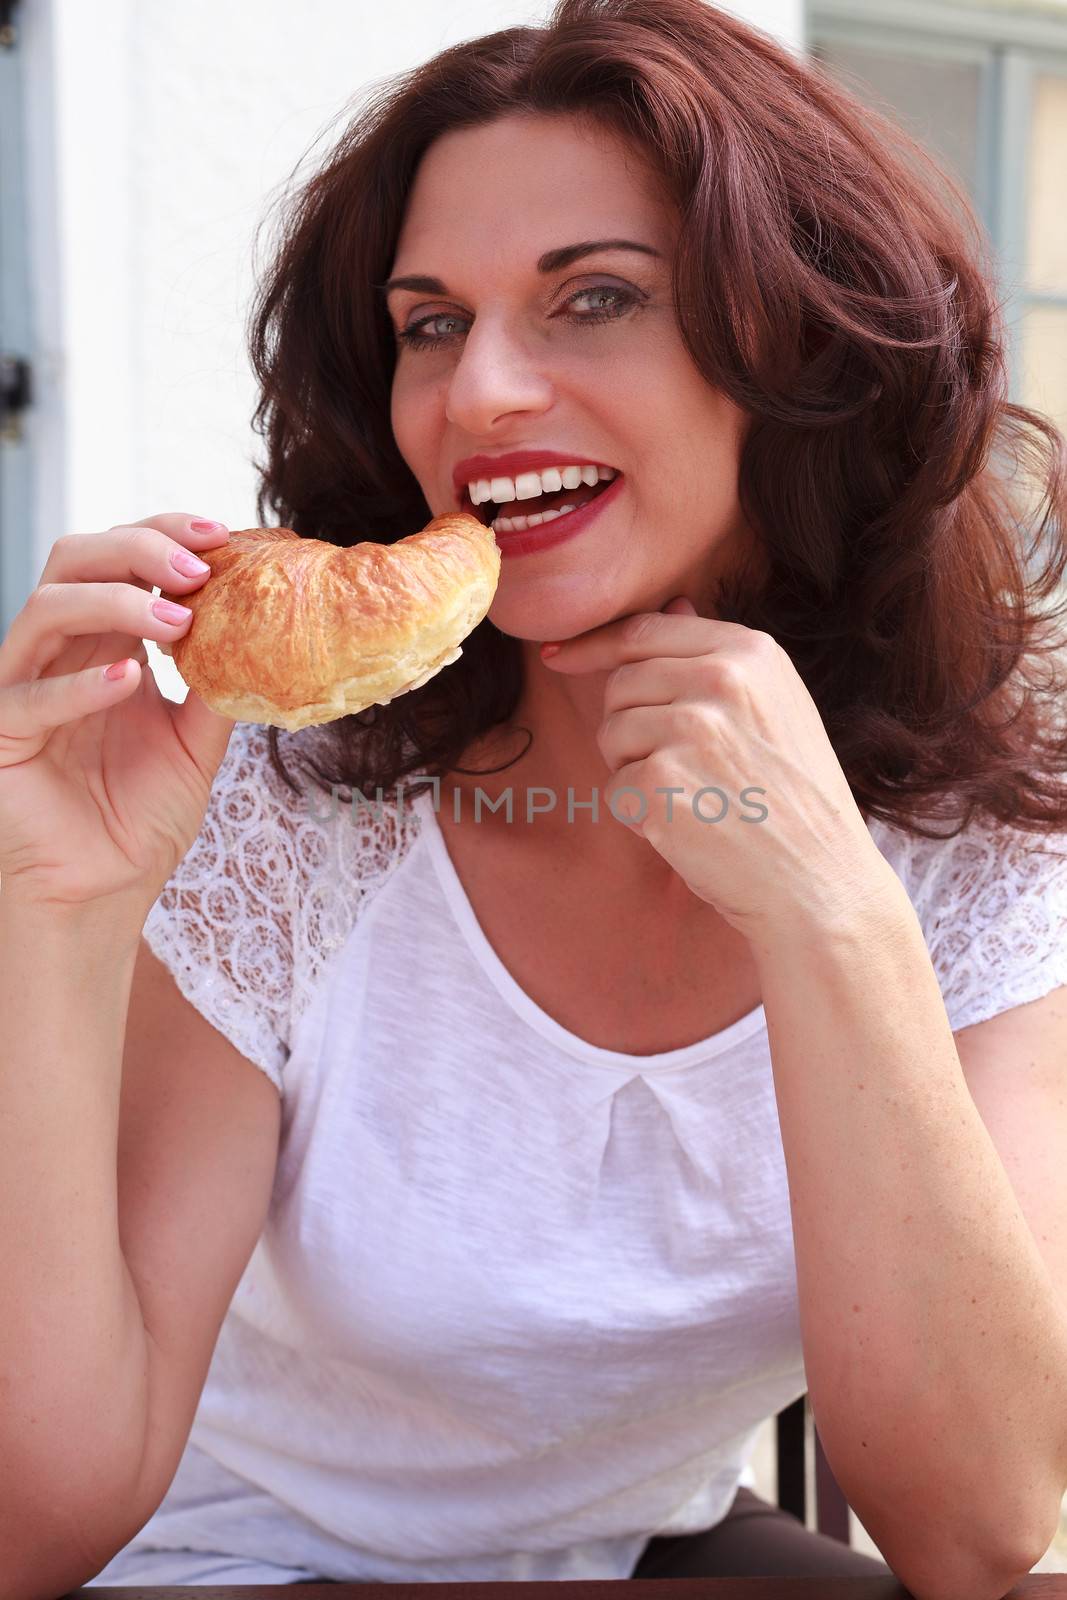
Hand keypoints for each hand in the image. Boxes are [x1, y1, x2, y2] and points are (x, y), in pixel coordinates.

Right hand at [0, 513, 235, 912]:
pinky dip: (79, 684)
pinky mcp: (0, 736)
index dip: (165, 536)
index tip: (224, 536)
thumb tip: (267, 635)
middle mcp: (58, 654)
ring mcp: (22, 689)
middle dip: (139, 548)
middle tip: (200, 568)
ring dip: (115, 601)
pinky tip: (129, 679)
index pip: (121, 561)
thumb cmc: (139, 820)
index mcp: (103, 644)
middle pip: (75, 560)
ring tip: (177, 621)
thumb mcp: (197, 745)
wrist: (102, 894)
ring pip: (45, 608)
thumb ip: (219, 688)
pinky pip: (29, 696)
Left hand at [541, 595, 895, 945]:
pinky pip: (614, 788)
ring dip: (633, 771)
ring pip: (611, 734)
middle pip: (621, 685)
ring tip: (691, 799)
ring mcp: (690, 730)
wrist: (819, 882)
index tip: (559, 657)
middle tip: (680, 771)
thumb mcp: (777, 708)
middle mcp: (721, 680)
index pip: (645, 632)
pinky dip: (637, 815)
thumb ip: (720, 658)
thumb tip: (673, 603)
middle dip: (630, 727)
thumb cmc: (795, 801)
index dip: (594, 645)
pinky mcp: (661, 783)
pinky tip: (685, 828)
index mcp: (751, 653)